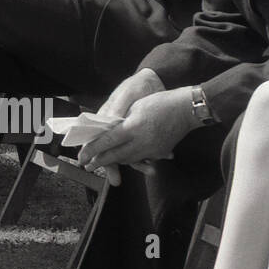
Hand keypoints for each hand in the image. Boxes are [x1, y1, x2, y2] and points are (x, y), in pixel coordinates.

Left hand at [78, 70, 182, 185]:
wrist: (186, 109)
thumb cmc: (159, 102)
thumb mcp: (135, 106)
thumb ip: (120, 120)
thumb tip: (105, 131)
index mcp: (133, 127)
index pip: (107, 142)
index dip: (92, 150)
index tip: (82, 157)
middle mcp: (142, 141)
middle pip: (116, 155)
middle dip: (100, 161)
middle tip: (87, 165)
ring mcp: (152, 149)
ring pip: (128, 159)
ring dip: (114, 161)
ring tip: (101, 163)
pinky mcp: (160, 152)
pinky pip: (142, 159)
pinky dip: (130, 160)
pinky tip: (123, 160)